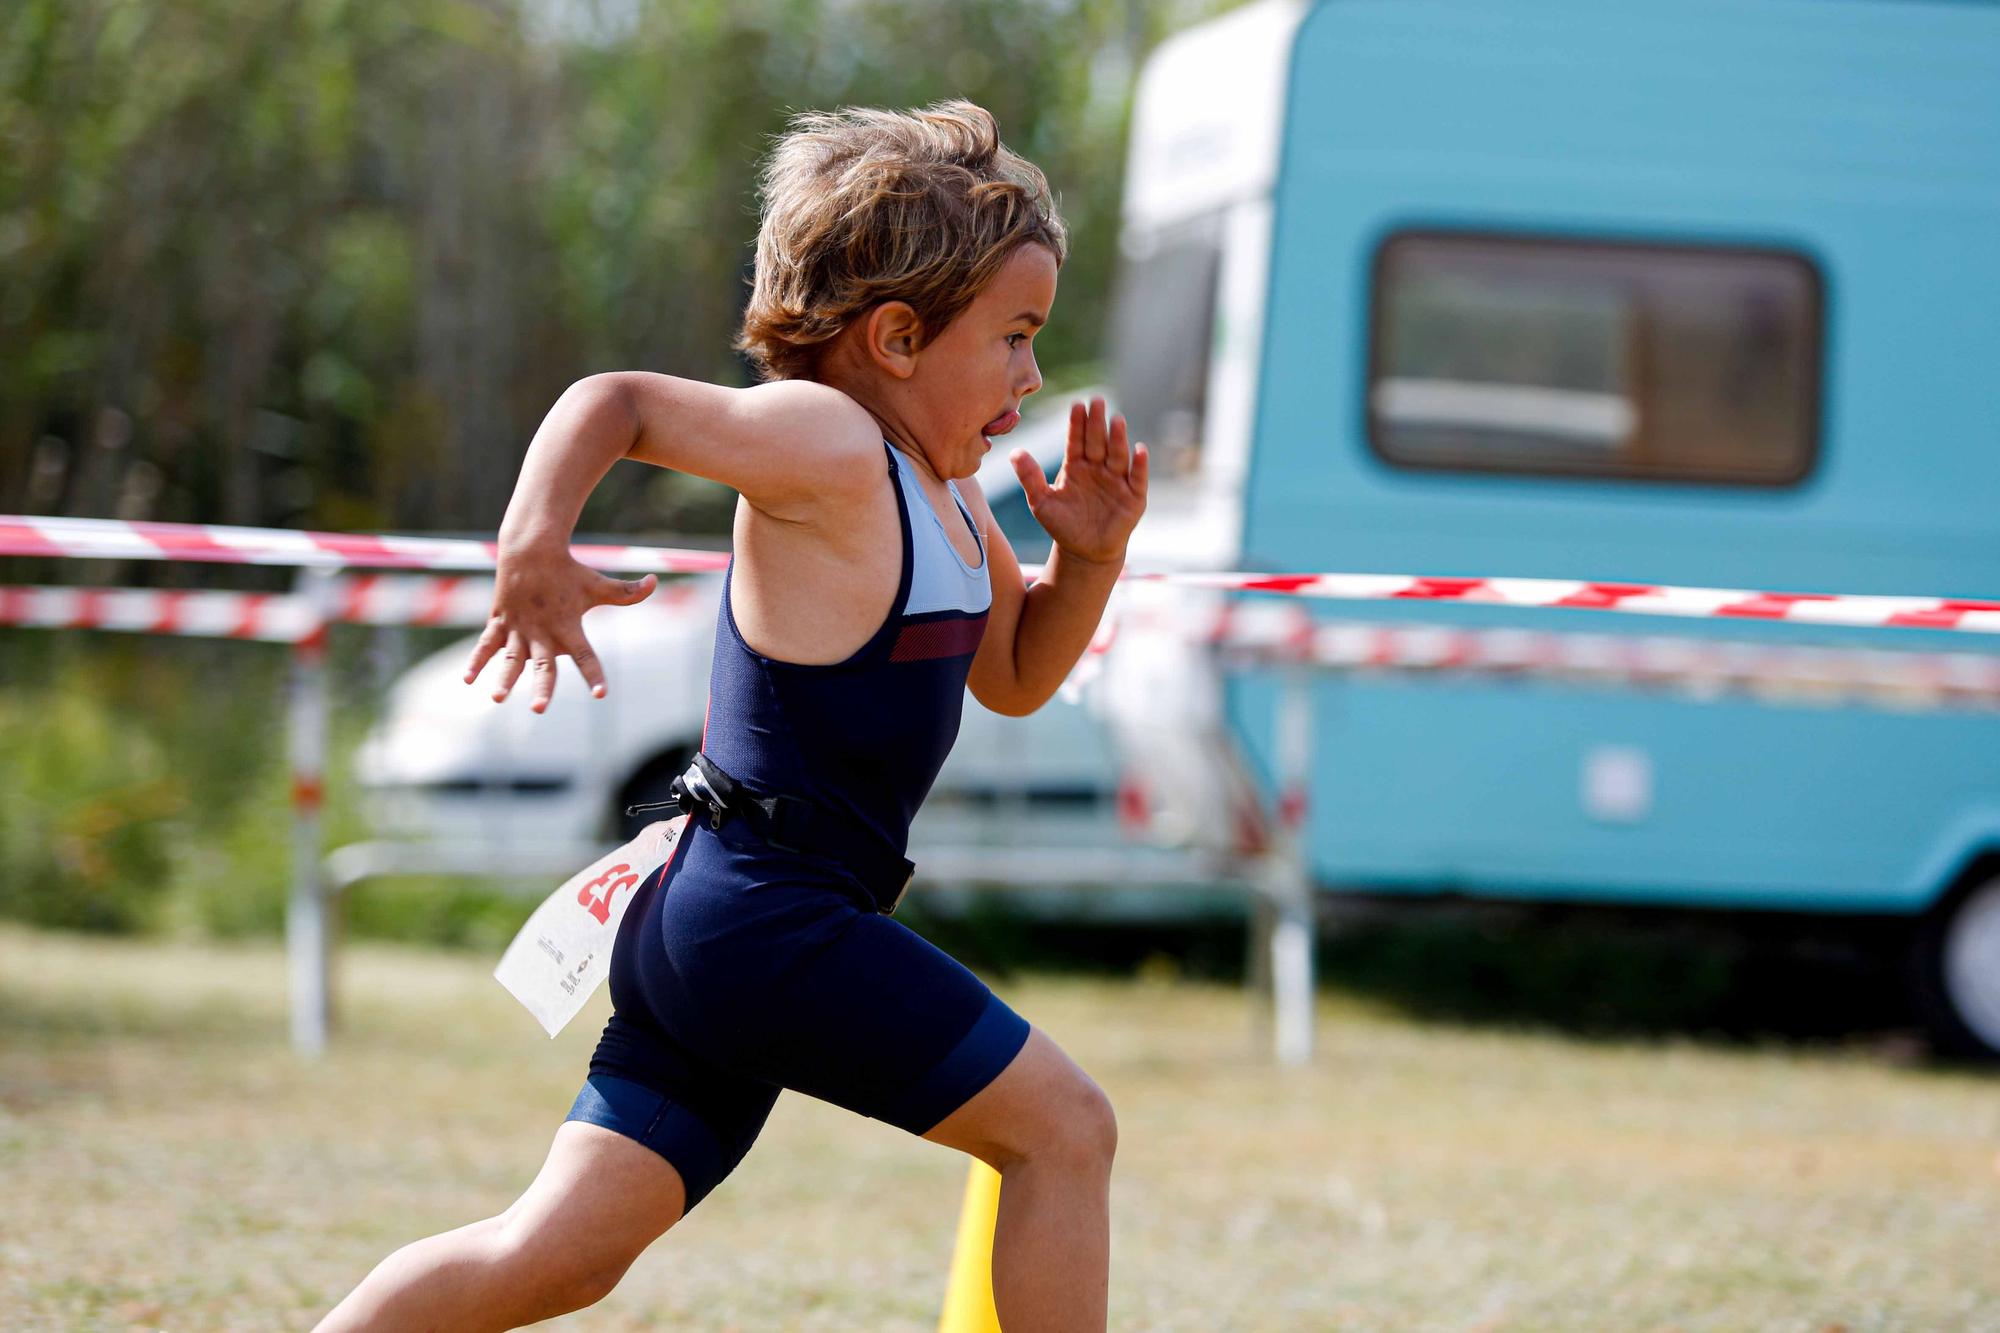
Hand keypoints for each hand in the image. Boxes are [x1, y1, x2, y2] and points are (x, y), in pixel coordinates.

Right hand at [463, 544, 656, 712]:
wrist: (531, 550)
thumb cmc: (569, 572)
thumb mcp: (599, 585)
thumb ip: (627, 593)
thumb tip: (656, 581)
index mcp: (568, 627)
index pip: (587, 657)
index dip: (594, 675)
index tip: (600, 694)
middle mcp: (543, 633)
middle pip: (544, 666)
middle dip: (542, 688)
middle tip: (538, 709)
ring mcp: (519, 629)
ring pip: (511, 659)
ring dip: (504, 678)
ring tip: (497, 697)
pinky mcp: (500, 624)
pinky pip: (486, 645)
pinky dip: (477, 661)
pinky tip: (468, 680)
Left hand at [1010, 396, 1148, 566]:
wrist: (1084, 552)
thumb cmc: (1062, 525)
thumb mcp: (1041, 502)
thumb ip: (1030, 477)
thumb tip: (1014, 452)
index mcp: (1076, 465)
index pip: (1077, 440)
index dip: (1077, 424)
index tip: (1076, 405)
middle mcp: (1098, 468)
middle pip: (1098, 441)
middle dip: (1097, 422)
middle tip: (1097, 401)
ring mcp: (1117, 481)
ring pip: (1117, 455)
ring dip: (1118, 438)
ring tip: (1116, 420)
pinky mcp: (1134, 497)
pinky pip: (1137, 478)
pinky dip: (1139, 465)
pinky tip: (1139, 450)